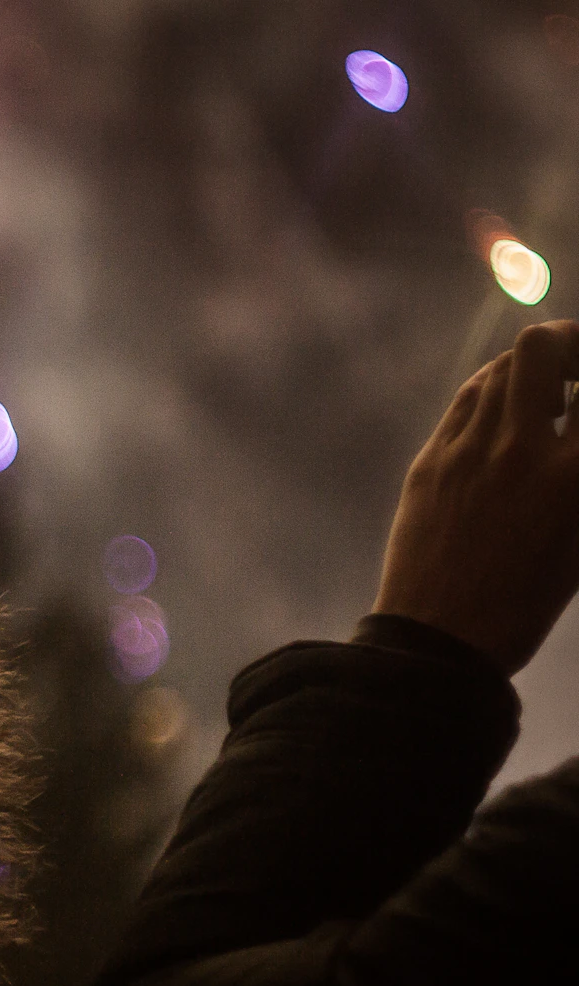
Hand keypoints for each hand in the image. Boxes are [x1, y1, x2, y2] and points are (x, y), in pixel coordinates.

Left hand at [374, 321, 578, 675]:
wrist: (441, 637)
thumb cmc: (527, 601)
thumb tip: (578, 430)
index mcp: (577, 476)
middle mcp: (520, 448)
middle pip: (540, 348)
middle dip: (569, 341)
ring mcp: (466, 450)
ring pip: (498, 368)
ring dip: (531, 366)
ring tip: (549, 391)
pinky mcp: (429, 460)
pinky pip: (465, 402)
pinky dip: (493, 393)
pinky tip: (505, 413)